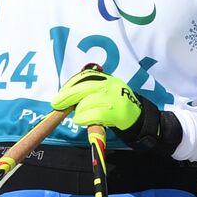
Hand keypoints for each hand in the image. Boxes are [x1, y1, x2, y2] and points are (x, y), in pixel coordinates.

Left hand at [52, 68, 183, 155]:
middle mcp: (112, 85)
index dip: (70, 85)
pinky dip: (84, 118)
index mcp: (108, 79)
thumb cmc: (117, 106)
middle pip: (85, 87)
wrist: (139, 119)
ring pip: (88, 102)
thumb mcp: (106, 93)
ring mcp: (116, 98)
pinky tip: (80, 120)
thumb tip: (66, 95)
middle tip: (57, 104)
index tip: (60, 94)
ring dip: (78, 111)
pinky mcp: (117, 112)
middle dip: (68, 96)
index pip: (86, 76)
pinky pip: (94, 114)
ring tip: (79, 116)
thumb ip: (90, 90)